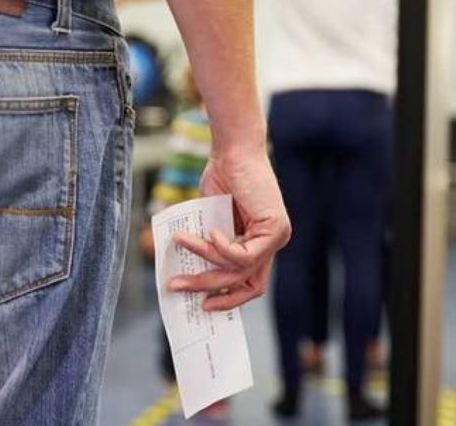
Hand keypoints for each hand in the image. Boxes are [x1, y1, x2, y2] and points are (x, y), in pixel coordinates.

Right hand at [167, 148, 290, 310]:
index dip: (227, 298)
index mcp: (259, 243)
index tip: (202, 305)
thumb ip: (207, 247)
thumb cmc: (221, 179)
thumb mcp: (210, 221)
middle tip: (177, 288)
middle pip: (245, 284)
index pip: (250, 283)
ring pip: (240, 270)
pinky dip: (221, 248)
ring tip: (182, 242)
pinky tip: (209, 233)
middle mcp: (273, 243)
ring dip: (206, 261)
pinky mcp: (275, 229)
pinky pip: (244, 255)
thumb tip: (185, 273)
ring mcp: (277, 237)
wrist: (232, 150)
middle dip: (208, 288)